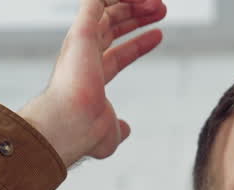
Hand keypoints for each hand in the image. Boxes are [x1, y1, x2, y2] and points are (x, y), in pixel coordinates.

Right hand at [20, 0, 166, 166]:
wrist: (72, 125)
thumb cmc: (86, 133)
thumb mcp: (111, 132)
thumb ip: (119, 127)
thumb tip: (125, 129)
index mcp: (89, 76)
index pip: (117, 53)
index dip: (138, 43)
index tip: (158, 35)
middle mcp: (82, 56)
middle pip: (112, 26)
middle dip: (137, 17)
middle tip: (161, 11)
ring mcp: (81, 42)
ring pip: (106, 8)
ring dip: (133, 4)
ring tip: (158, 5)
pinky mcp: (82, 30)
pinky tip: (141, 0)